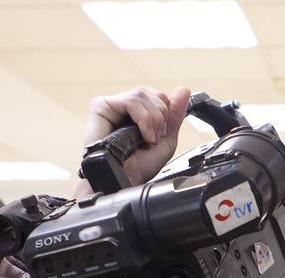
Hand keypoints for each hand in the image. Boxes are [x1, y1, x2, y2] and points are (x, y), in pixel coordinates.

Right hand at [77, 86, 191, 192]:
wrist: (124, 181)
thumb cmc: (139, 169)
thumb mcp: (165, 141)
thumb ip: (174, 116)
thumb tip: (183, 90)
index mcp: (137, 115)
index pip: (158, 97)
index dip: (166, 112)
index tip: (163, 133)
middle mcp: (123, 108)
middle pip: (151, 93)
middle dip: (161, 115)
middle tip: (156, 137)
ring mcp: (111, 106)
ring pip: (142, 94)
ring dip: (153, 119)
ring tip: (149, 139)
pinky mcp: (101, 107)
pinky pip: (130, 101)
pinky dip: (144, 118)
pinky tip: (143, 135)